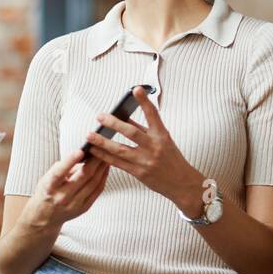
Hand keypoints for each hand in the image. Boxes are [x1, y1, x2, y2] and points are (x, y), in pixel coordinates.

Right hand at [25, 148, 109, 229]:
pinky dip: (103, 178)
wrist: (44, 216)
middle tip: (101, 149)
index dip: (70, 161)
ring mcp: (74, 204)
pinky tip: (105, 170)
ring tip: (106, 157)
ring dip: (102, 168)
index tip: (80, 150)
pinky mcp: (84, 208)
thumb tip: (81, 156)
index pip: (59, 173)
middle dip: (94, 161)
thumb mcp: (46, 178)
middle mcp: (62, 197)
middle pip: (83, 177)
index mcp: (50, 187)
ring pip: (93, 183)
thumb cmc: (46, 192)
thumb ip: (62, 167)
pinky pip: (97, 191)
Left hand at [83, 85, 204, 216]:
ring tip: (89, 135)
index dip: (144, 101)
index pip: (153, 115)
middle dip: (114, 123)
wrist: (183, 184)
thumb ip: (145, 130)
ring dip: (102, 142)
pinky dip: (104, 157)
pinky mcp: (139, 173)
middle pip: (131, 132)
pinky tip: (95, 151)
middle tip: (100, 117)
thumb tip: (126, 118)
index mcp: (162, 136)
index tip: (136, 89)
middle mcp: (154, 147)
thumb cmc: (172, 159)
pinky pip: (118, 163)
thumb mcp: (164, 141)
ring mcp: (146, 161)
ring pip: (120, 149)